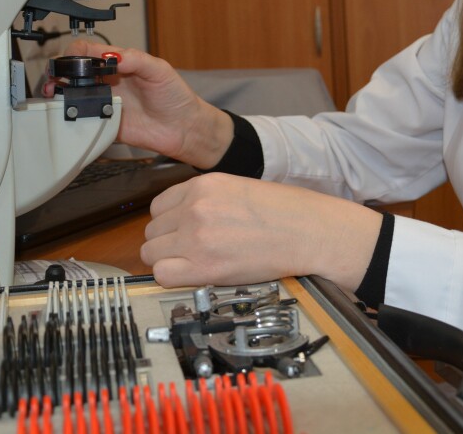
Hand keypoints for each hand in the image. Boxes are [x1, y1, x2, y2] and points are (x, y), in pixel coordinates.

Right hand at [42, 40, 231, 166]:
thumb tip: (112, 56)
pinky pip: (83, 120)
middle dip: (59, 73)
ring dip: (59, 94)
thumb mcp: (159, 70)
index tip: (71, 60)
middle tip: (56, 79)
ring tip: (54, 95)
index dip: (74, 53)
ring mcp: (105, 102)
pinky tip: (69, 114)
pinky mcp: (105, 124)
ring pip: (73, 95)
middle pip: (73, 72)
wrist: (184, 128)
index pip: (87, 51)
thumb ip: (135, 60)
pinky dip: (72, 117)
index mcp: (119, 63)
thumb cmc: (175, 96)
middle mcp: (108, 82)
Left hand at [141, 172, 382, 292]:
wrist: (310, 232)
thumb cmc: (285, 212)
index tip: (182, 233)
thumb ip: (206, 200)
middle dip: (168, 242)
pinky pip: (162, 274)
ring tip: (195, 264)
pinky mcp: (205, 267)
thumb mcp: (238, 189)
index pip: (159, 206)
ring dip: (168, 260)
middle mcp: (194, 208)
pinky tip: (193, 275)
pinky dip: (172, 277)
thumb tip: (182, 219)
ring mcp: (196, 237)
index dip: (169, 223)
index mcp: (203, 185)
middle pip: (152, 230)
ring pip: (151, 253)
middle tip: (192, 251)